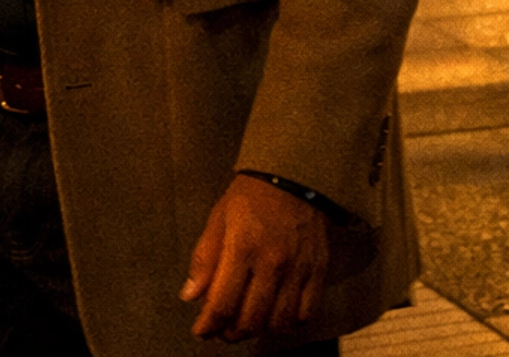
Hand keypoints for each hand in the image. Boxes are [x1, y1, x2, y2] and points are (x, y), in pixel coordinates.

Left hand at [181, 174, 329, 338]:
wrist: (293, 174)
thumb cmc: (251, 196)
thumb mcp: (219, 218)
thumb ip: (204, 258)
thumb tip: (190, 295)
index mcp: (242, 247)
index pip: (222, 305)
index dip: (208, 326)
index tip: (201, 330)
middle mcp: (272, 262)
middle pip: (250, 320)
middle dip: (230, 333)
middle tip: (223, 329)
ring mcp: (298, 268)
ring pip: (278, 322)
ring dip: (259, 331)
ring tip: (248, 323)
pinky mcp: (318, 269)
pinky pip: (306, 313)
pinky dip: (290, 324)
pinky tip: (277, 316)